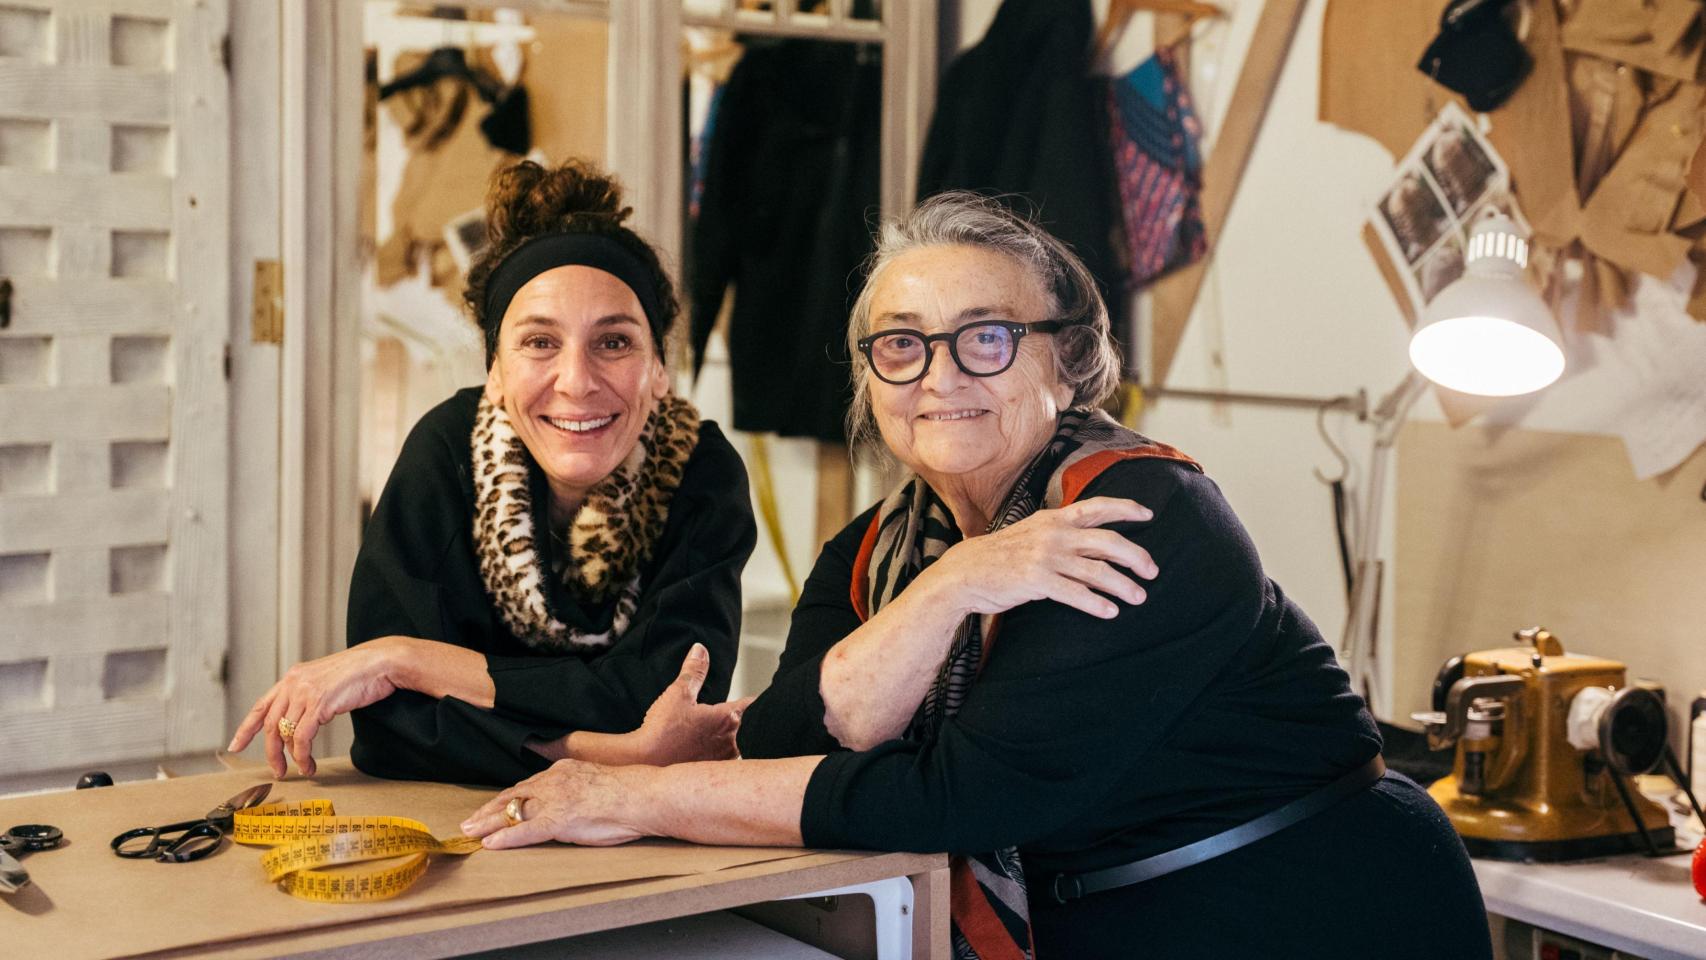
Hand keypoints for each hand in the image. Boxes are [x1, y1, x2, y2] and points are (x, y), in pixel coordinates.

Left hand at [228, 638, 406, 777]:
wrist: (380, 662)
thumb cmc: (360, 673)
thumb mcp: (326, 681)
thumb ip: (310, 696)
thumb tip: (303, 720)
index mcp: (293, 677)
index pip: (261, 705)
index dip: (246, 728)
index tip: (236, 745)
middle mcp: (293, 683)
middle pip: (270, 724)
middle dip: (271, 753)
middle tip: (277, 770)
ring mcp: (305, 692)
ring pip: (285, 733)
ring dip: (291, 757)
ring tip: (302, 769)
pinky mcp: (319, 703)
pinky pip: (303, 737)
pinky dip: (303, 755)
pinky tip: (310, 763)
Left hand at [461, 760, 646, 847]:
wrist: (644, 796)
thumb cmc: (630, 794)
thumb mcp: (596, 782)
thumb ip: (578, 790)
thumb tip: (572, 803)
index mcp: (564, 771)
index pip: (528, 786)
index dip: (507, 799)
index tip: (493, 807)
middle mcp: (554, 781)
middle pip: (513, 796)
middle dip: (488, 810)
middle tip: (468, 822)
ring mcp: (555, 800)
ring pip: (513, 811)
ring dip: (487, 823)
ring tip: (469, 833)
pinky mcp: (559, 819)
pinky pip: (526, 830)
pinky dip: (505, 838)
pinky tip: (490, 844)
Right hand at [632, 643, 752, 765]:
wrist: (647, 762)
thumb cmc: (662, 731)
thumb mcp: (678, 693)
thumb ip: (693, 671)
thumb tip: (701, 649)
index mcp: (727, 719)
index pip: (750, 706)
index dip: (754, 700)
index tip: (759, 698)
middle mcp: (730, 742)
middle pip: (748, 728)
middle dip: (745, 721)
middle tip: (745, 716)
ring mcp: (723, 760)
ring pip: (738, 746)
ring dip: (734, 739)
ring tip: (724, 734)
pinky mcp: (712, 774)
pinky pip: (726, 762)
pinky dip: (723, 755)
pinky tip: (711, 753)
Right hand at [920, 496, 1158, 619]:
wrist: (965, 571)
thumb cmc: (1000, 555)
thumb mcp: (1032, 534)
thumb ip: (1062, 535)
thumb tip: (1095, 547)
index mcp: (1054, 518)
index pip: (1096, 507)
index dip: (1125, 508)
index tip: (1148, 515)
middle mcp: (1054, 534)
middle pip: (1108, 541)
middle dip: (1135, 556)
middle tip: (1152, 570)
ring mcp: (1046, 556)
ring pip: (1097, 570)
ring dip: (1123, 585)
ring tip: (1139, 597)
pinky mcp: (1037, 580)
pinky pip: (1075, 593)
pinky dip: (1096, 603)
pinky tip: (1109, 612)